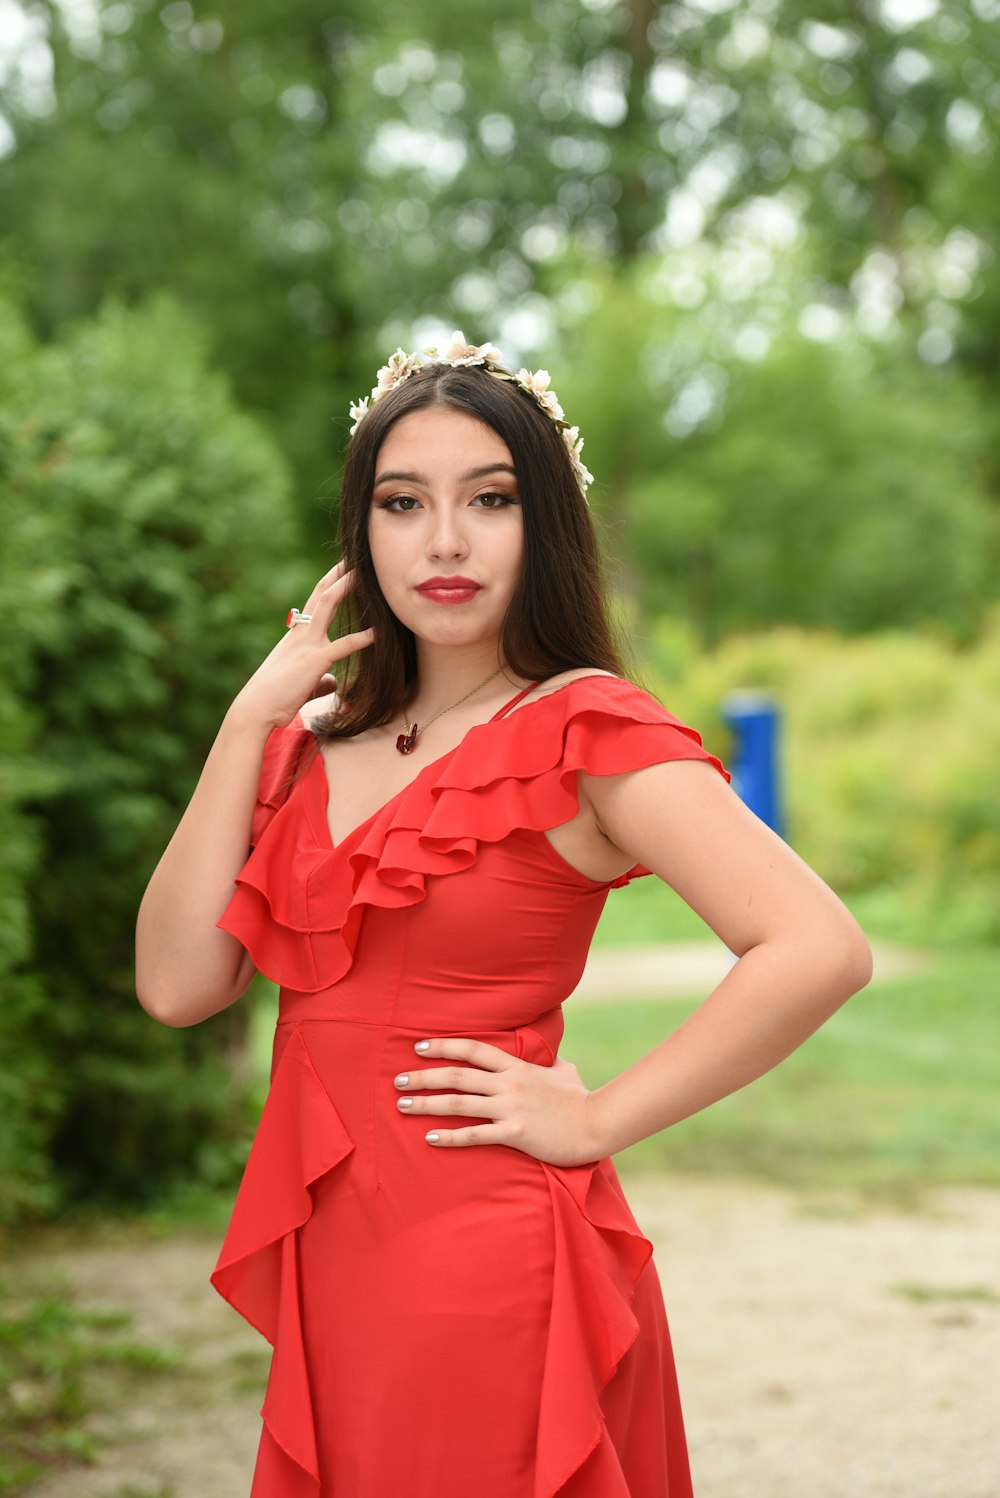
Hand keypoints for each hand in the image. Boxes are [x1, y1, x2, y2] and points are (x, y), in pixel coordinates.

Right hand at [227, 559, 374, 732]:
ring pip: (327, 604)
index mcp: (297, 637)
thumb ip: (319, 679)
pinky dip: (362, 638)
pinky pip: (343, 645)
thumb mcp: (301, 685)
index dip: (330, 585)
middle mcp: (301, 634)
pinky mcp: (314, 662)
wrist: (255, 710)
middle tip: (355, 556)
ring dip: (346, 586)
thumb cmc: (274, 700)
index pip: (315, 603)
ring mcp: (307, 644)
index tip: (343, 570)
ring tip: (366, 573)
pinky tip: (379, 632)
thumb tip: (332, 682)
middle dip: (338, 573)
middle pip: (321, 593)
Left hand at [393, 1038, 604, 1167]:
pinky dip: (450, 1136)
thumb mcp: (565, 1071)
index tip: (418, 1047)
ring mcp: (511, 1107)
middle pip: (457, 1075)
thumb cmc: (582, 1099)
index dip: (444, 1046)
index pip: (473, 1050)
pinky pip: (476, 1135)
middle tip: (397, 1079)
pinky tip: (430, 1138)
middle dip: (424, 1076)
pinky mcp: (515, 1132)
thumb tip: (553, 1059)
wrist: (597, 1123)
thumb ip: (551, 1063)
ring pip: (459, 1103)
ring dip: (427, 1103)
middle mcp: (509, 1083)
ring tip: (402, 1104)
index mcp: (517, 1066)